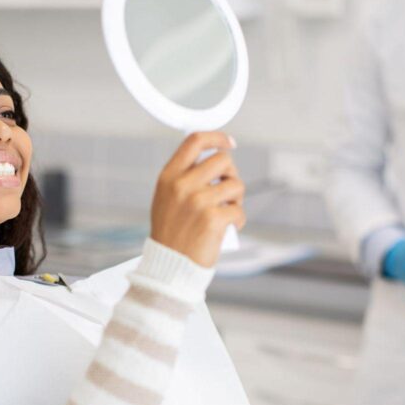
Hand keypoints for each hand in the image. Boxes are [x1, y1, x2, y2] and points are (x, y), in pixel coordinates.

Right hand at [150, 132, 244, 267]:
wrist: (169, 266)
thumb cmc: (171, 234)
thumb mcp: (166, 199)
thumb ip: (183, 177)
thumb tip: (215, 159)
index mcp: (169, 177)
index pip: (195, 141)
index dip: (216, 137)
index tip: (229, 142)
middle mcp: (182, 186)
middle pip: (223, 160)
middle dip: (231, 174)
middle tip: (228, 191)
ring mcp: (198, 202)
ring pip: (236, 185)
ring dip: (237, 198)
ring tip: (227, 211)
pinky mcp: (213, 219)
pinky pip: (239, 210)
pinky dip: (238, 219)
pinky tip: (229, 228)